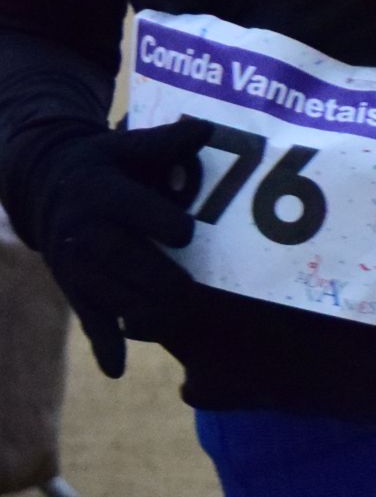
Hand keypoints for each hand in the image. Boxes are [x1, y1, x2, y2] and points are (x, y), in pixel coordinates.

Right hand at [24, 120, 210, 378]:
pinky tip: (116, 369)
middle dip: (154, 276)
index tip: (186, 233)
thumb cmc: (107, 164)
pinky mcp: (74, 287)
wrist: (46, 187)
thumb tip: (208, 126)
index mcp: (101, 192)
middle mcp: (84, 230)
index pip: (129, 209)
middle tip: (189, 293)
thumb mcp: (128, 146)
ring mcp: (76, 263)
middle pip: (119, 258)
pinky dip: (102, 343)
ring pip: (106, 293)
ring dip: (137, 312)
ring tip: (174, 325)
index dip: (157, 221)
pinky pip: (87, 317)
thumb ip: (166, 142)